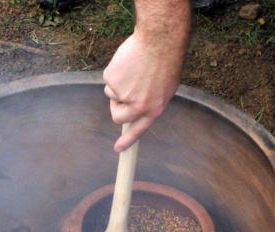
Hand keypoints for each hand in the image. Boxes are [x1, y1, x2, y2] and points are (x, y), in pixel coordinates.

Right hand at [103, 31, 186, 151]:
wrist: (159, 39)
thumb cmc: (165, 60)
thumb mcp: (164, 87)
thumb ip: (150, 102)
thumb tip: (134, 111)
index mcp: (154, 108)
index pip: (138, 130)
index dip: (127, 141)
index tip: (119, 149)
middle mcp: (138, 105)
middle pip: (118, 116)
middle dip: (116, 108)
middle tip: (122, 94)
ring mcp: (124, 94)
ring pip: (112, 94)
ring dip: (118, 83)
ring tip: (134, 68)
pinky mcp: (112, 81)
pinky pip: (108, 80)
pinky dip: (115, 71)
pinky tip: (127, 62)